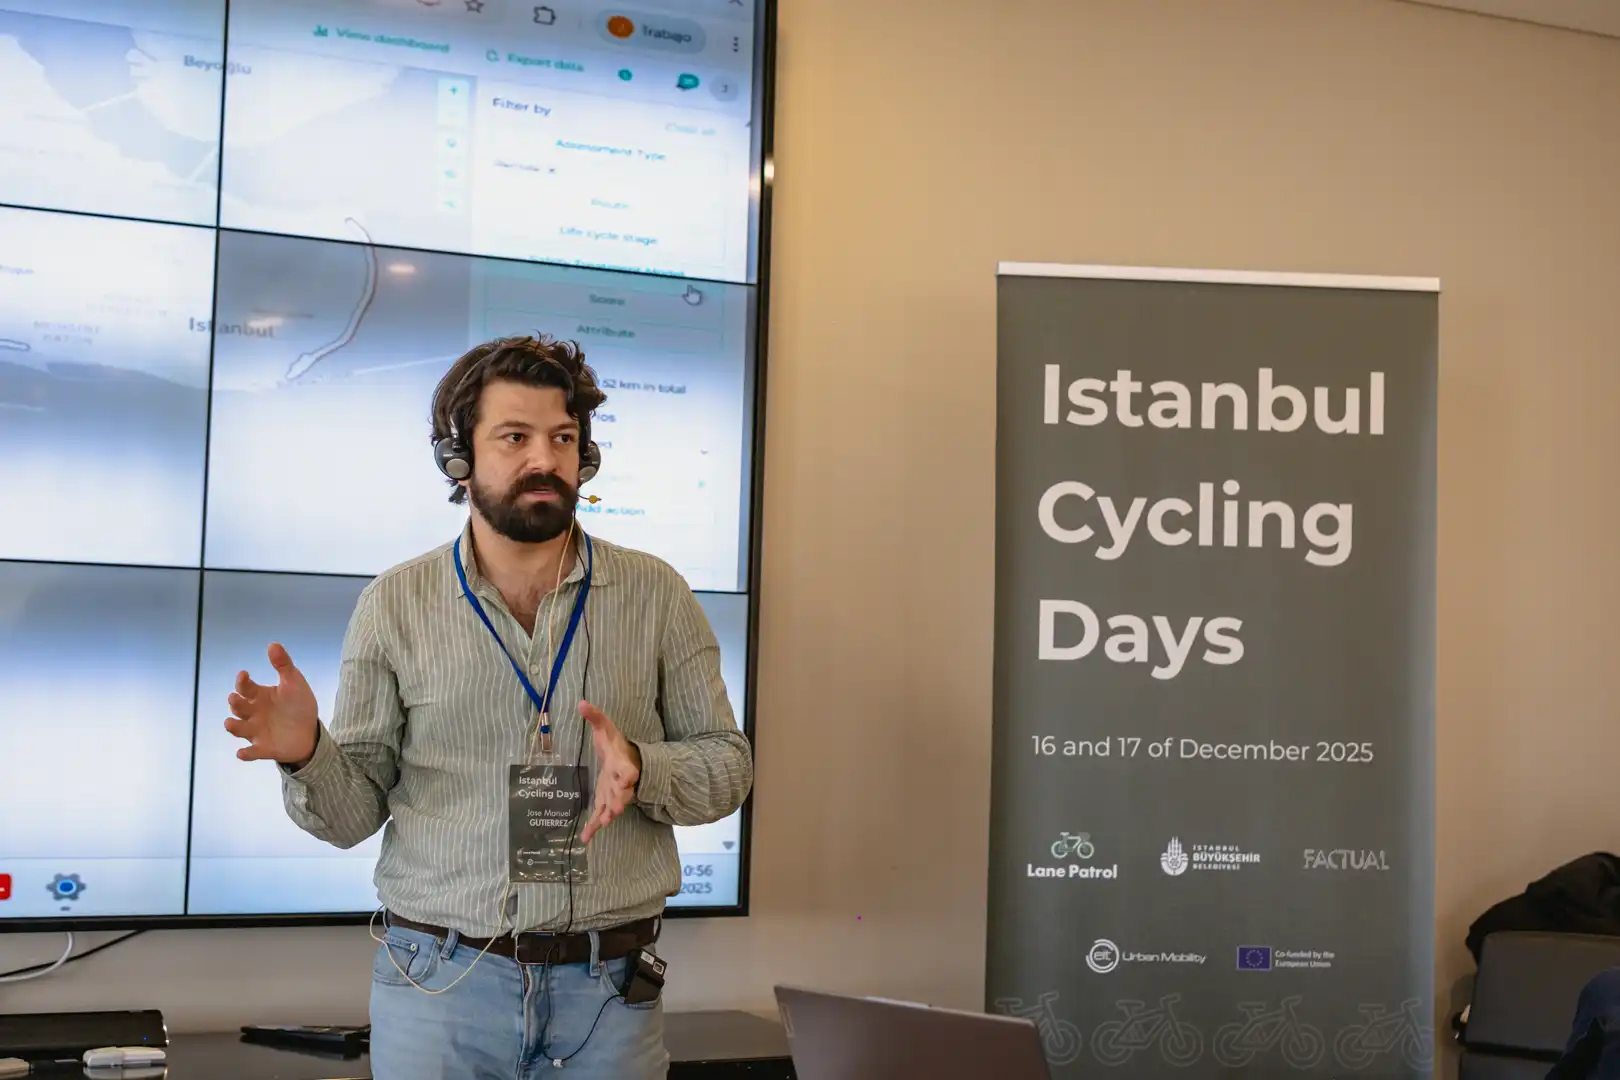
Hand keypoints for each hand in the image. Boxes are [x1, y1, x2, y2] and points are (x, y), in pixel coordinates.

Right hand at [224, 643, 319, 765]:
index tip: (244, 675)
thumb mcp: (294, 683)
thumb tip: (272, 644)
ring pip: (238, 729)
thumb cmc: (298, 705)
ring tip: (230, 723)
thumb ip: (283, 665)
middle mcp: (253, 713)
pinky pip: (250, 752)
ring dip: (233, 727)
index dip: (242, 681)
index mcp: (259, 696)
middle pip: (238, 707)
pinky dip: (245, 754)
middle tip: (235, 698)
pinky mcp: (263, 748)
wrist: (310, 732)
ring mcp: (256, 731)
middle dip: (235, 703)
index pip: (245, 687)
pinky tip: (242, 753)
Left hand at [579, 701, 639, 842]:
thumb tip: (580, 702)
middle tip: (616, 808)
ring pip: (613, 806)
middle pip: (623, 792)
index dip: (628, 773)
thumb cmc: (615, 744)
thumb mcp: (606, 729)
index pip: (628, 768)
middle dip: (619, 799)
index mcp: (622, 763)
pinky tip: (585, 839)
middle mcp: (621, 782)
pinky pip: (600, 817)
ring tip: (605, 821)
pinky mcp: (606, 803)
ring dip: (609, 814)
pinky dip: (594, 828)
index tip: (630, 776)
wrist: (627, 761)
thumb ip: (595, 717)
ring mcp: (614, 794)